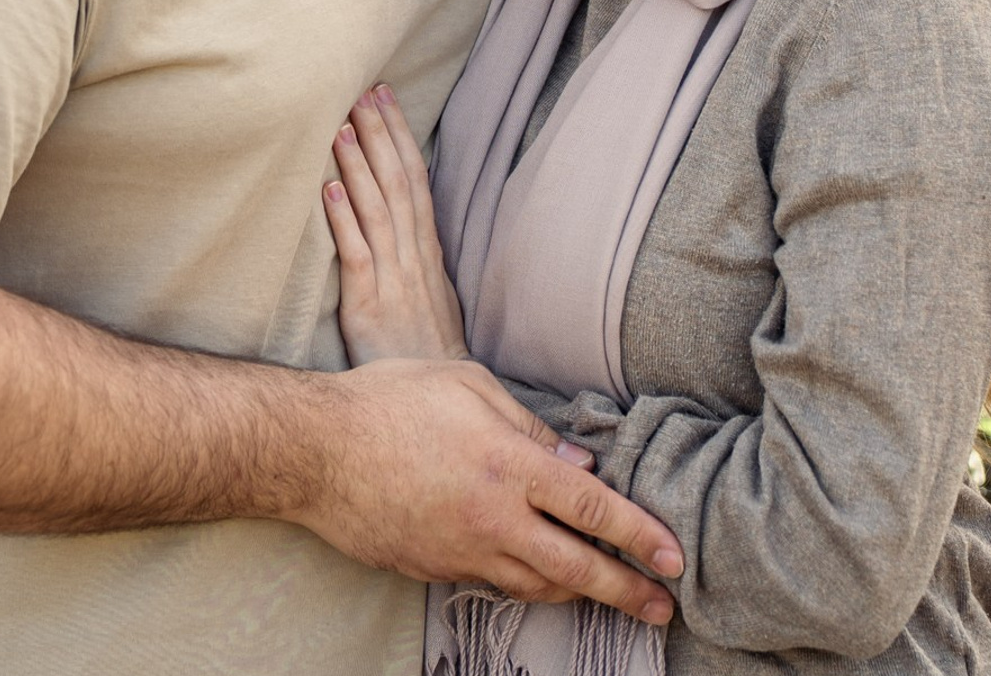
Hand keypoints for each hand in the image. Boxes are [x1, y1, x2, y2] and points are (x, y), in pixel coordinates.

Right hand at [294, 358, 680, 626]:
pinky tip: (539, 575)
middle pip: (577, 567)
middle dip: (627, 590)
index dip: (640, 535)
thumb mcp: (467, 385)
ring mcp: (463, 551)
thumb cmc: (391, 399)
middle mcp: (494, 518)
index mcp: (509, 465)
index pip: (593, 509)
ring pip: (538, 585)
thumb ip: (529, 424)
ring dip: (579, 593)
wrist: (316, 451)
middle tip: (662, 606)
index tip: (674, 555)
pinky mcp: (435, 569)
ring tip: (609, 593)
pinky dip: (526, 582)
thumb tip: (577, 461)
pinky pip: (494, 582)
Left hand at [326, 83, 467, 363]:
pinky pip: (358, 256)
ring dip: (359, 167)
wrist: (437, 398)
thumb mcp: (430, 291)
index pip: (416, 179)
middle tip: (362, 91)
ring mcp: (393, 281)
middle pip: (399, 184)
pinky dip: (344, 221)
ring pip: (378, 211)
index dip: (400, 136)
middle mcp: (413, 257)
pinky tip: (329, 191)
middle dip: (380, 136)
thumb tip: (398, 211)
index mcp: (427, 250)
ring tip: (340, 127)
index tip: (385, 96)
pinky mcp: (369, 308)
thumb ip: (413, 251)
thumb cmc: (426, 348)